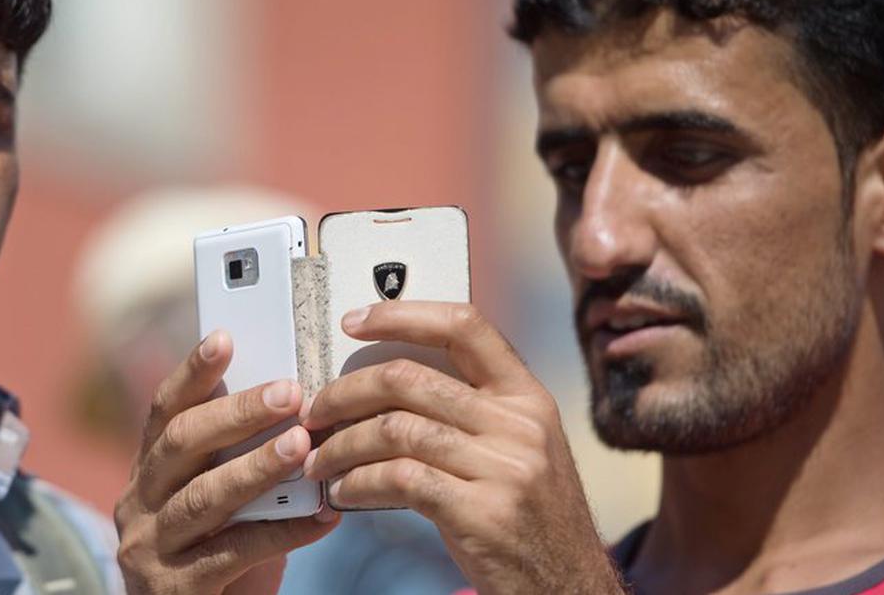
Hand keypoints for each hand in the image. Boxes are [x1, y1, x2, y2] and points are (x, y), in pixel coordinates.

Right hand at [115, 330, 339, 593]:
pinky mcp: (173, 590)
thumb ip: (239, 458)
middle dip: (237, 412)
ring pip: (203, 496)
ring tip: (303, 445)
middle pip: (182, 443)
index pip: (164, 411)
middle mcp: (137, 505)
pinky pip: (233, 552)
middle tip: (289, 392)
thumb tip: (294, 404)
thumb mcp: (223, 502)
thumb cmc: (220, 558)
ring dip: (257, 467)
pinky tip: (323, 517)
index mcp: (148, 472)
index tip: (225, 337)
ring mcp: (149, 549)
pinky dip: (283, 531)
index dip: (192, 372)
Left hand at [301, 302, 622, 593]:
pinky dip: (357, 483)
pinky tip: (343, 492)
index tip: (352, 322)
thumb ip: (473, 410)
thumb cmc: (530, 517)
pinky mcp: (481, 512)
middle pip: (409, 379)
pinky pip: (397, 479)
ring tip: (318, 460)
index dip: (401, 315)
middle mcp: (519, 423)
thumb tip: (388, 382)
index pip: (463, 326)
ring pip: (394, 430)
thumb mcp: (521, 447)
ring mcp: (503, 467)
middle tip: (314, 412)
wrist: (569, 585)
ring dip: (340, 445)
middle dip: (345, 392)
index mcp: (527, 396)